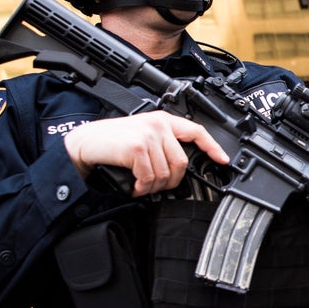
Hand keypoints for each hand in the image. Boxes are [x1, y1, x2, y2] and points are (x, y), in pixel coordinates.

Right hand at [64, 112, 228, 196]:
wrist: (85, 143)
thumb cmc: (112, 142)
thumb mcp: (142, 135)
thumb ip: (162, 143)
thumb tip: (180, 166)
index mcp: (163, 120)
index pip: (196, 131)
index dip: (212, 147)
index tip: (222, 160)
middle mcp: (158, 125)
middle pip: (182, 162)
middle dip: (171, 181)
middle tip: (156, 186)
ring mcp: (148, 135)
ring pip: (166, 173)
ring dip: (153, 187)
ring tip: (141, 185)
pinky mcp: (138, 148)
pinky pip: (150, 178)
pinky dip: (142, 187)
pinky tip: (134, 185)